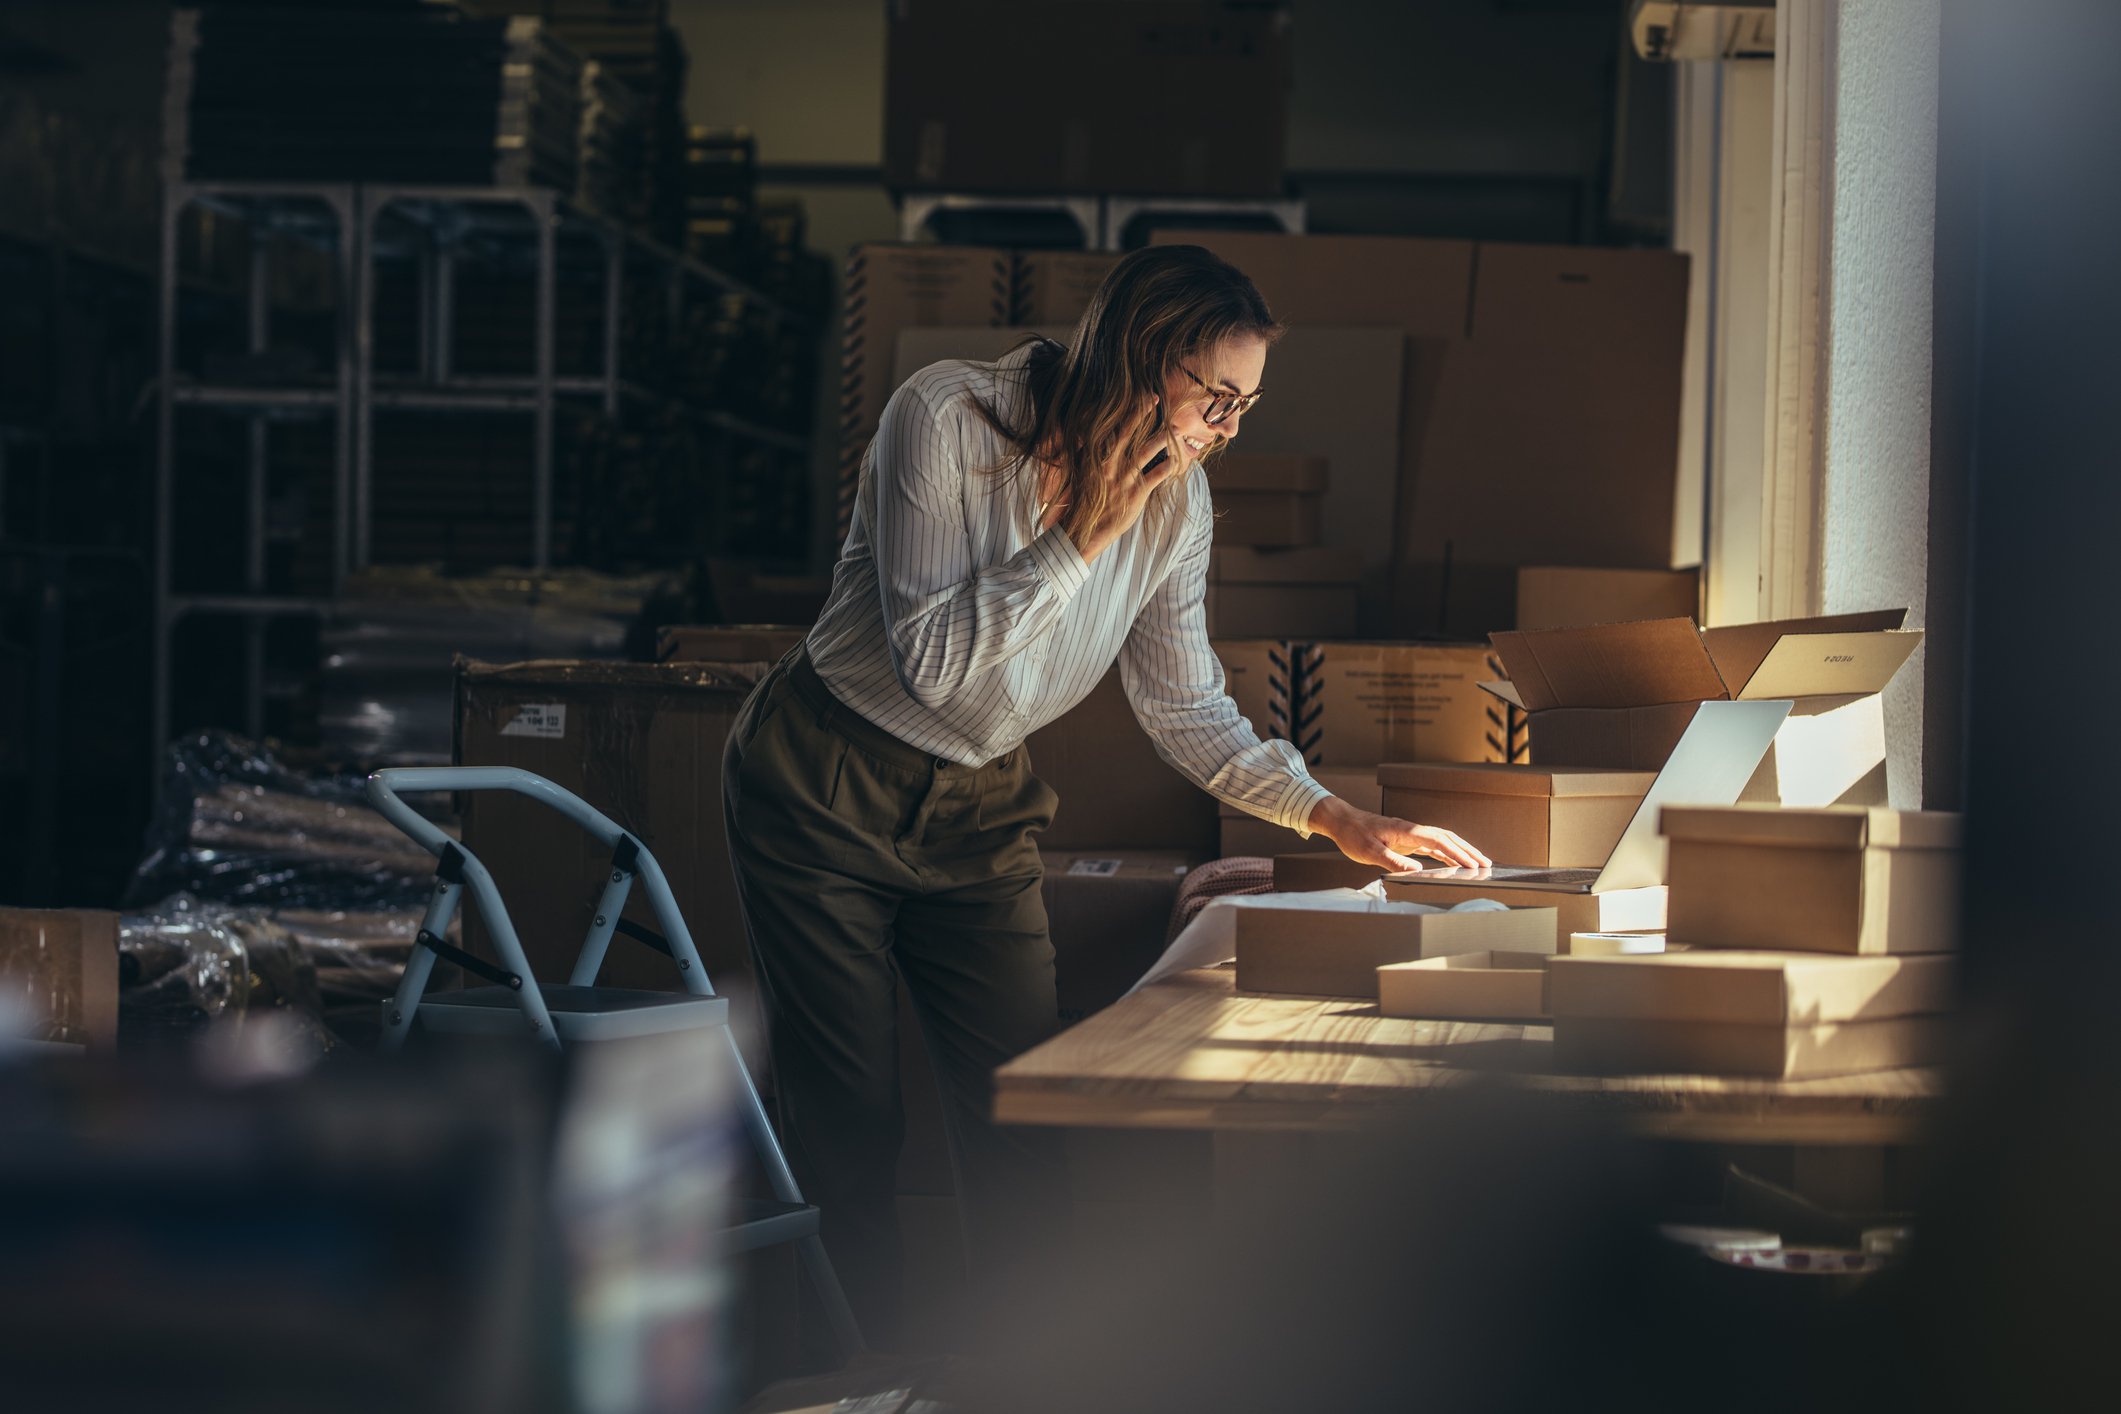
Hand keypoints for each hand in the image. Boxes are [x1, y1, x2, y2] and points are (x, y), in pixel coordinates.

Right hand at [1059, 398, 1184, 562]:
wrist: (1083, 529)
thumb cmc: (1082, 500)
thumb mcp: (1080, 473)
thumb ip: (1084, 453)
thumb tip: (1082, 436)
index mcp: (1096, 457)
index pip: (1114, 428)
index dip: (1130, 412)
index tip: (1142, 398)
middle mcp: (1111, 464)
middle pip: (1129, 433)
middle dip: (1143, 414)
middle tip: (1157, 398)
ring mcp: (1125, 478)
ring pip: (1146, 452)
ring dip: (1161, 439)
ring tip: (1174, 430)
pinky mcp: (1137, 493)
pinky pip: (1156, 476)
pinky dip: (1167, 467)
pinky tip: (1176, 460)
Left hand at [1307, 796, 1490, 872]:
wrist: (1342, 821)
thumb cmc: (1354, 835)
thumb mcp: (1369, 852)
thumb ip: (1393, 860)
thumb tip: (1417, 870)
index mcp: (1407, 831)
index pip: (1438, 841)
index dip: (1457, 853)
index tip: (1472, 864)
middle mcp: (1413, 830)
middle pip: (1447, 838)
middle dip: (1468, 850)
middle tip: (1486, 864)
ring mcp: (1411, 834)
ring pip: (1442, 841)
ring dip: (1460, 851)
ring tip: (1478, 863)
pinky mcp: (1407, 839)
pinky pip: (1432, 846)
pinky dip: (1446, 853)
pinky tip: (1454, 862)